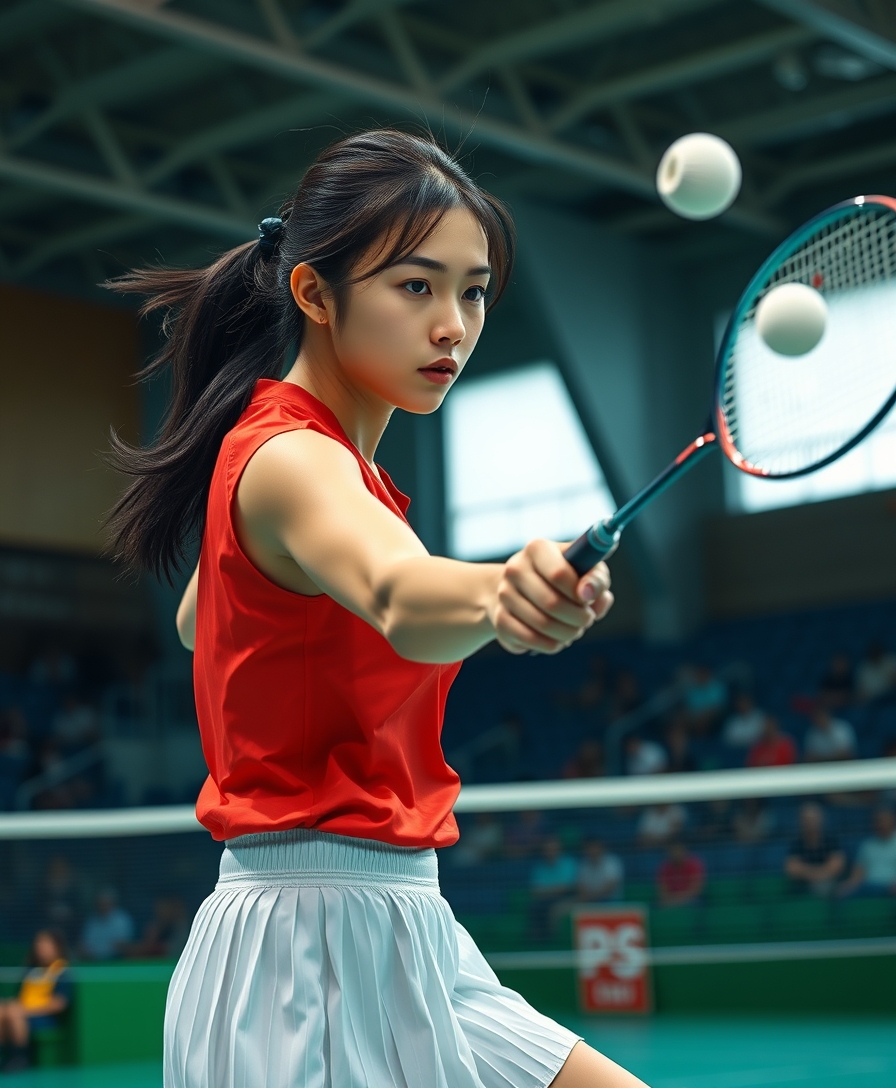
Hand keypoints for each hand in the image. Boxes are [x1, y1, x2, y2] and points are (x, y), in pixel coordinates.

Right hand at [490, 539, 612, 654]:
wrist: (523, 590)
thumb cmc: (564, 578)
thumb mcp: (586, 571)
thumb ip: (596, 579)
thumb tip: (588, 594)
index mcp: (537, 549)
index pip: (559, 574)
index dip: (581, 593)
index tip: (589, 600)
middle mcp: (515, 568)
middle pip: (551, 603)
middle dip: (578, 618)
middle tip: (587, 620)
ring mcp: (504, 594)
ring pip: (543, 625)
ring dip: (567, 633)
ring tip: (574, 630)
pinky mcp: (500, 619)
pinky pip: (531, 639)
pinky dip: (551, 644)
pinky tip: (557, 639)